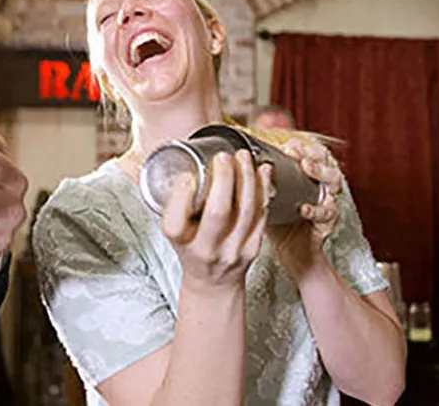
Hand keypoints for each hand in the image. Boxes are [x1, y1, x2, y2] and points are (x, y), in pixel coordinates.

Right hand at [162, 150, 270, 293]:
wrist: (213, 283)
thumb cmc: (191, 248)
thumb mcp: (175, 230)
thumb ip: (176, 202)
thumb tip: (184, 160)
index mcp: (181, 243)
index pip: (176, 223)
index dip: (181, 197)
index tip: (186, 177)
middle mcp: (206, 250)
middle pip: (218, 213)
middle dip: (224, 180)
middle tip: (224, 156)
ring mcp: (233, 250)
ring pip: (245, 212)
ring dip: (247, 179)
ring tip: (244, 157)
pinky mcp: (253, 248)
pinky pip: (261, 216)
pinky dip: (263, 190)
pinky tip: (263, 171)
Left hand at [267, 139, 342, 278]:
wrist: (291, 254)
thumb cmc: (278, 222)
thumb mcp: (265, 196)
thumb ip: (255, 180)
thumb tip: (230, 163)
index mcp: (306, 176)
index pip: (310, 151)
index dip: (301, 145)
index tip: (287, 144)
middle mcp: (320, 185)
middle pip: (326, 160)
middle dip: (311, 152)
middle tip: (296, 151)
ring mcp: (327, 202)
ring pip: (334, 181)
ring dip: (319, 172)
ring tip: (305, 167)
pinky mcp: (328, 222)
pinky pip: (328, 212)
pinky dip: (316, 209)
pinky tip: (304, 208)